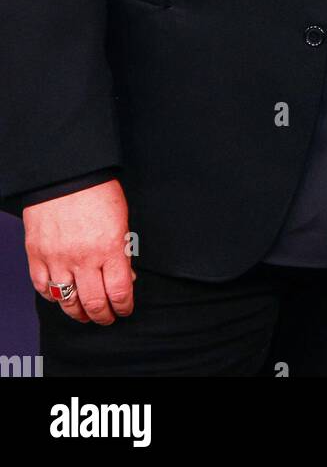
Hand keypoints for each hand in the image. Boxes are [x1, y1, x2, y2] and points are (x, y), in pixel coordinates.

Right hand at [23, 179, 135, 323]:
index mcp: (110, 247)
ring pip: (66, 301)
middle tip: (106, 317)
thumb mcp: (121, 219)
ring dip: (78, 313)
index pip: (119, 292)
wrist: (66, 174)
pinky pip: (42, 287)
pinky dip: (52, 296)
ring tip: (85, 314)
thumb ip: (122, 251)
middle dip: (103, 316)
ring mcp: (57, 258)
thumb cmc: (98, 191)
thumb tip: (125, 278)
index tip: (125, 309)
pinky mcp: (37, 254)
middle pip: (94, 303)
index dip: (124, 306)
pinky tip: (60, 296)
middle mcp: (83, 257)